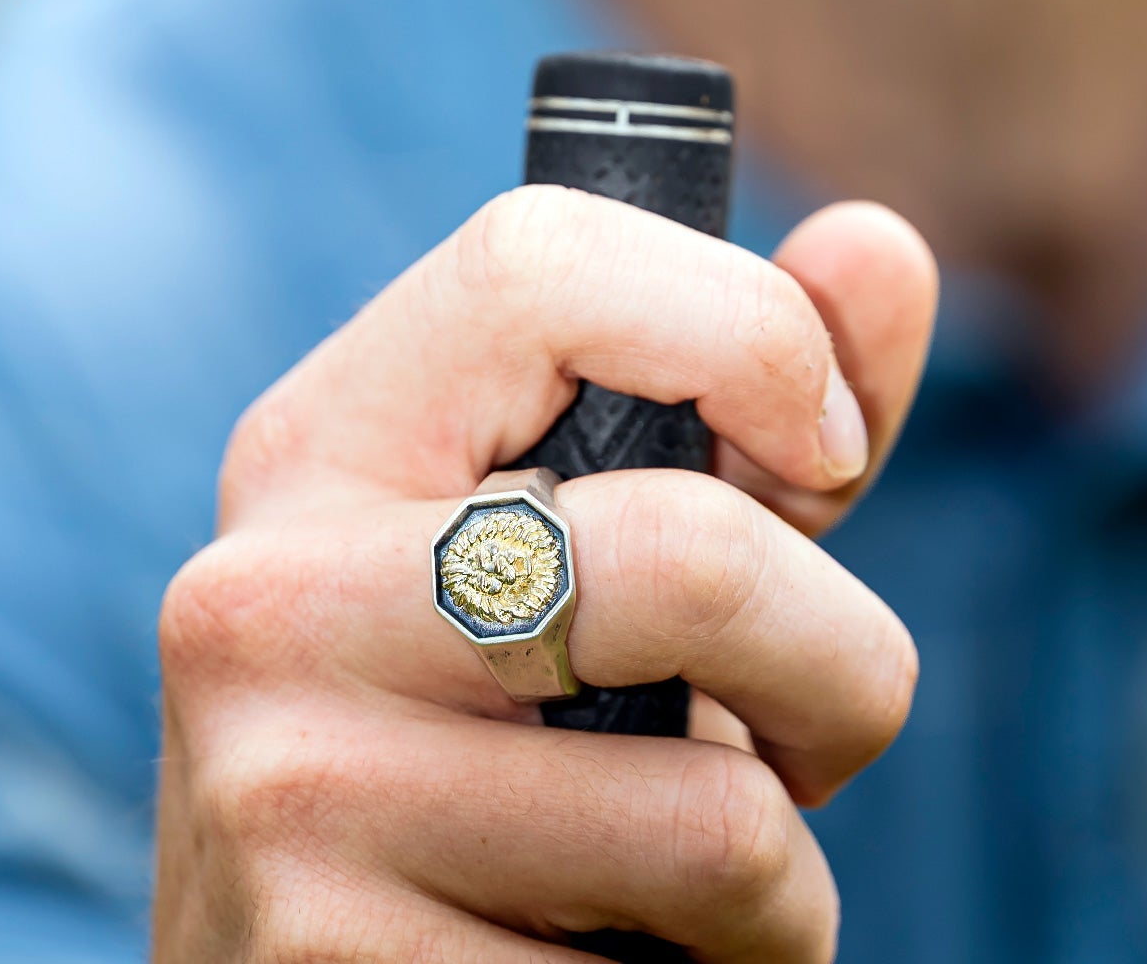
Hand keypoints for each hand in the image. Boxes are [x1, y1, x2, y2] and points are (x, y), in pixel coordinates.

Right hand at [154, 186, 937, 960]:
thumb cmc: (482, 753)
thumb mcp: (586, 559)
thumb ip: (736, 411)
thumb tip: (880, 248)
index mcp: (320, 447)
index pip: (539, 263)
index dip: (750, 334)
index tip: (822, 458)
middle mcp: (266, 599)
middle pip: (693, 559)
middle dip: (846, 678)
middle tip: (813, 747)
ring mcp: (286, 796)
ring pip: (721, 822)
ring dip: (782, 891)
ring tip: (686, 899)